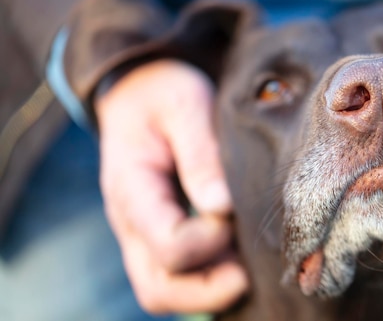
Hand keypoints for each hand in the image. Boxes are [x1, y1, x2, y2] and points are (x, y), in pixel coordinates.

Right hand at [95, 59, 248, 313]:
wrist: (139, 91)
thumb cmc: (163, 94)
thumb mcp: (184, 105)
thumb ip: (201, 153)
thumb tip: (222, 207)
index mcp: (131, 189)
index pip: (167, 245)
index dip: (209, 241)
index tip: (234, 213)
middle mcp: (131, 222)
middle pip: (158, 288)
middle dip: (209, 291)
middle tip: (251, 274)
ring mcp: (142, 232)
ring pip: (165, 290)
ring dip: (209, 290)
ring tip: (249, 269)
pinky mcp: (158, 233)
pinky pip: (176, 276)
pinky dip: (207, 279)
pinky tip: (240, 259)